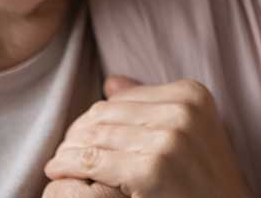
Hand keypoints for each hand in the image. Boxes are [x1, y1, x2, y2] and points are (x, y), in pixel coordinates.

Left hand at [45, 76, 251, 197]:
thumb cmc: (204, 177)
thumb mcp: (189, 131)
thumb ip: (152, 104)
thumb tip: (111, 82)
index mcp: (191, 95)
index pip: (123, 97)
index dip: (97, 117)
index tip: (81, 133)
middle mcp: (182, 112)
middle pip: (107, 114)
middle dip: (79, 132)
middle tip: (62, 148)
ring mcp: (168, 141)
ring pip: (95, 135)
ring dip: (68, 150)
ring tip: (57, 160)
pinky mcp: (151, 170)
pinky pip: (92, 161)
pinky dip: (68, 165)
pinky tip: (57, 171)